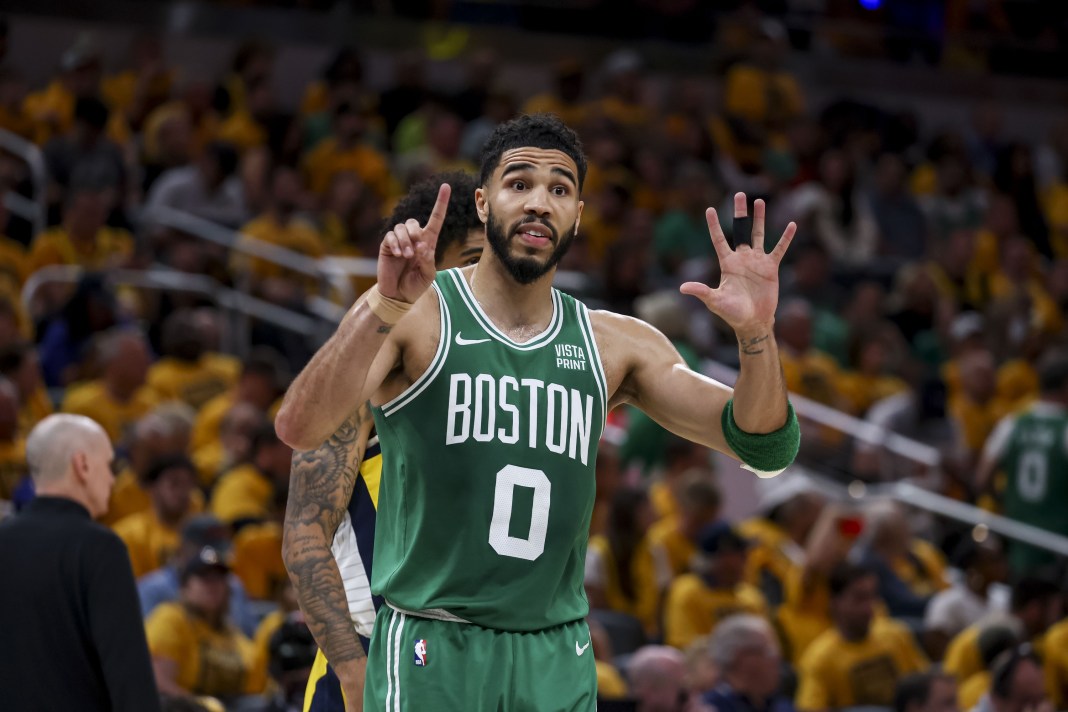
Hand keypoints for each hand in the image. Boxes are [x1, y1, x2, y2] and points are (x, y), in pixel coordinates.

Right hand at [377, 183, 449, 303]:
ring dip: (405, 241)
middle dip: (415, 233)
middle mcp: (413, 238)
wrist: (398, 295)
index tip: (445, 187)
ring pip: (401, 228)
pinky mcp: (387, 246)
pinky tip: (398, 254)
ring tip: (407, 256)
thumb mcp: (428, 274)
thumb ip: (428, 260)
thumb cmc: (416, 285)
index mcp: (428, 243)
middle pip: (413, 222)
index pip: (435, 219)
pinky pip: (390, 235)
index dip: (441, 203)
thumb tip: (422, 245)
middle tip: (415, 251)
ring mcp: (399, 241)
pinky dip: (395, 243)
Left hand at [680, 192, 795, 334]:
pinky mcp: (771, 268)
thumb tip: (682, 288)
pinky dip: (785, 238)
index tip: (709, 210)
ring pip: (758, 234)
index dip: (714, 225)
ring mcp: (756, 261)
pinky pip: (779, 249)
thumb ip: (701, 291)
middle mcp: (741, 258)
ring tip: (759, 202)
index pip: (719, 240)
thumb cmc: (732, 313)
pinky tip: (792, 225)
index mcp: (727, 263)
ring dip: (759, 218)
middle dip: (740, 213)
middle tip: (739, 194)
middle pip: (740, 229)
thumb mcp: (715, 301)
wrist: (753, 321)